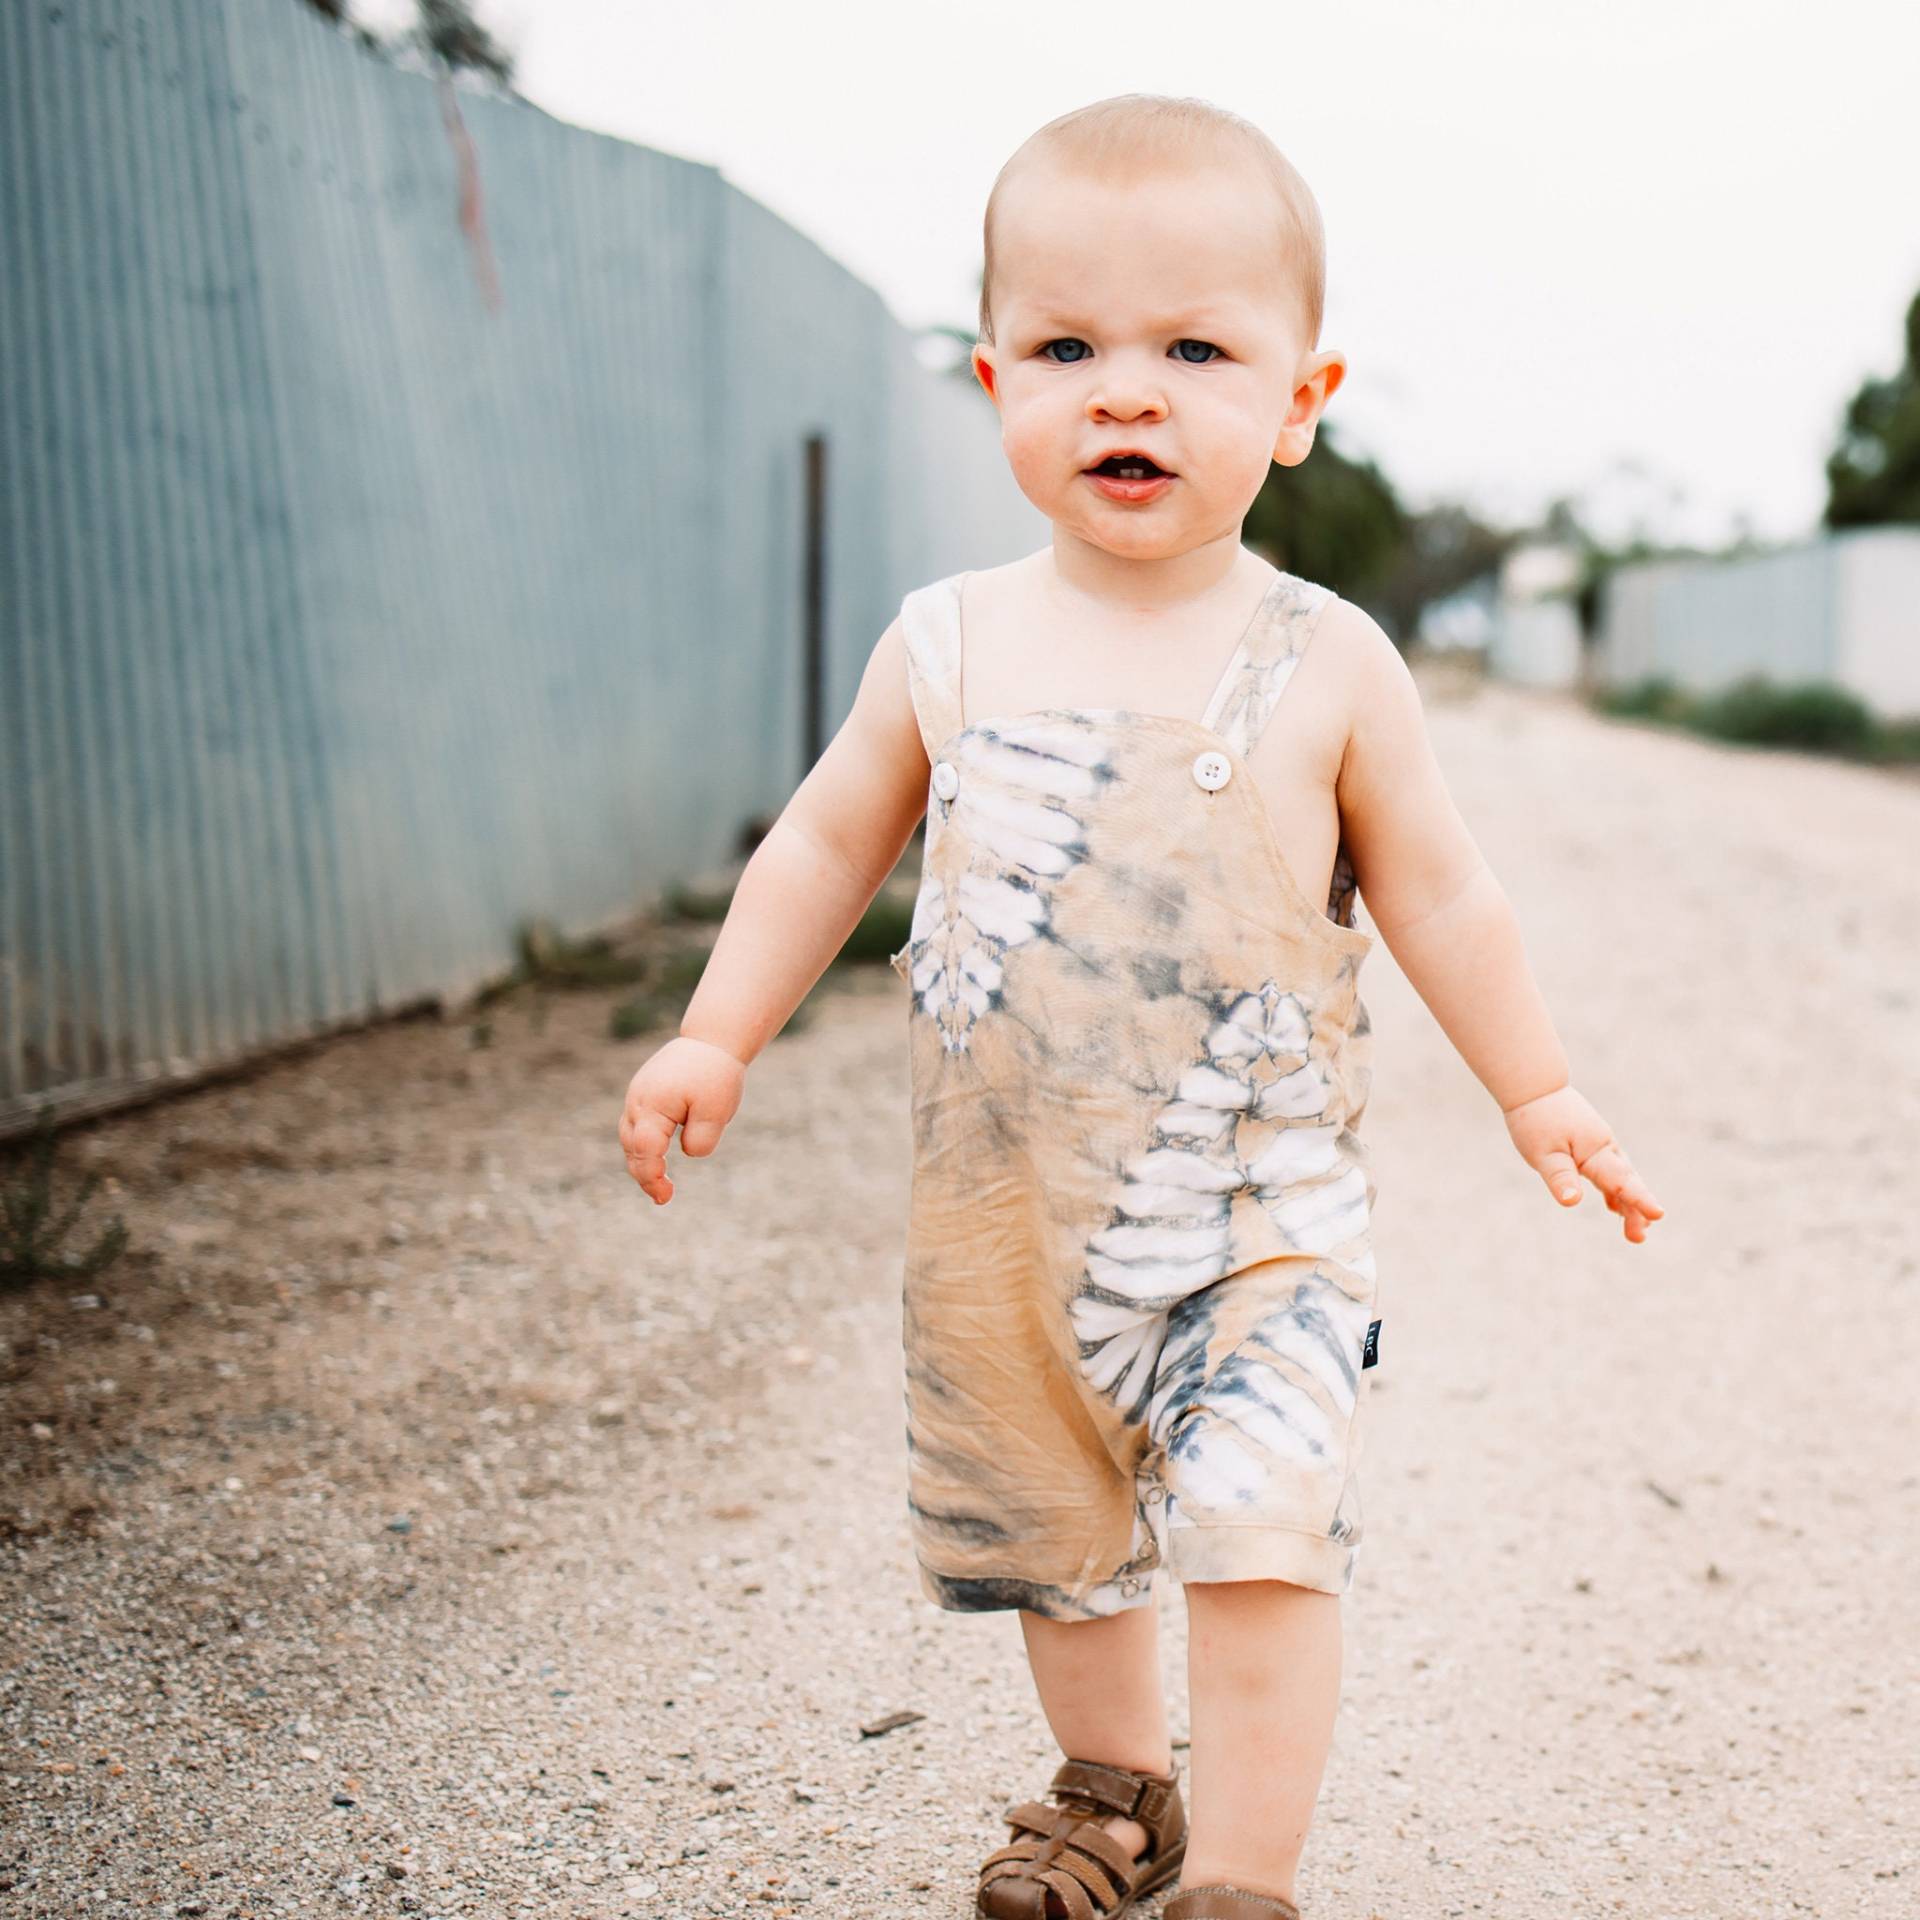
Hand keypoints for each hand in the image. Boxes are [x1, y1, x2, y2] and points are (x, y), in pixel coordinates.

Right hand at [617, 1035, 745, 1205]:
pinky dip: (644, 1145)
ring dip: (642, 1162)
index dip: (652, 1177)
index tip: (666, 1196)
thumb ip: (701, 1140)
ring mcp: (637, 1096)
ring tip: (660, 1184)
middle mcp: (638, 1101)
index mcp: (653, 1105)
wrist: (712, 1040)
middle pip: (632, 1148)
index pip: (645, 1151)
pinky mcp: (644, 1094)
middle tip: (664, 1197)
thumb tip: (685, 1153)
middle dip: (645, 1176)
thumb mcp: (716, 1112)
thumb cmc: (716, 1075)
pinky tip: (659, 1160)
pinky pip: (637, 1126)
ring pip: (631, 1138)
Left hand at [1502, 1083, 1664, 1243]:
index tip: (1658, 1214)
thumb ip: (1560, 1177)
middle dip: (1636, 1210)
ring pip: (1622, 1177)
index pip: (1621, 1180)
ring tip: (1638, 1230)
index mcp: (1596, 1149)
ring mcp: (1601, 1145)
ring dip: (1629, 1202)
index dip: (1639, 1200)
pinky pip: (1610, 1171)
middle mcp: (1605, 1147)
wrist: (1534, 1087)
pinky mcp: (1593, 1145)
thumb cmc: (1535, 1120)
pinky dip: (1615, 1189)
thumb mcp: (1542, 1152)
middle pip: (1626, 1183)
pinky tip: (1614, 1207)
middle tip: (1638, 1238)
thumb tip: (1572, 1202)